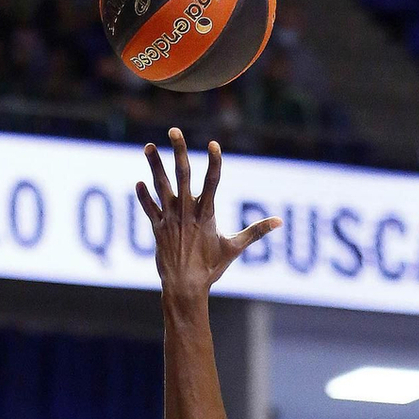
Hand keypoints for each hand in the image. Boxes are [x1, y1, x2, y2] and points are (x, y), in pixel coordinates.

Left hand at [136, 132, 279, 312]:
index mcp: (206, 214)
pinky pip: (149, 208)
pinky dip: (144, 196)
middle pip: (183, 175)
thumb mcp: (234, 248)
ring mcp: (170, 219)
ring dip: (155, 166)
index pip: (212, 182)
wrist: (185, 287)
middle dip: (179, 152)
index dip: (214, 162)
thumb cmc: (211, 268)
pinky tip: (139, 182)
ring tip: (148, 146)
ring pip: (161, 186)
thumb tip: (279, 222)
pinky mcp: (157, 228)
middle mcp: (187, 212)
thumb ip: (255, 231)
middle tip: (174, 131)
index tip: (213, 145)